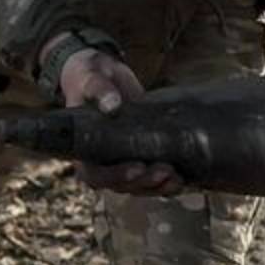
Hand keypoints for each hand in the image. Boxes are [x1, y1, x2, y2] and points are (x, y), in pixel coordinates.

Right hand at [56, 49, 180, 195]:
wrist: (106, 78)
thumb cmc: (90, 79)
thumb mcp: (90, 79)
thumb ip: (99, 91)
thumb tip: (112, 104)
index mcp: (83, 150)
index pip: (96, 174)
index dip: (117, 176)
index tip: (138, 167)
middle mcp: (102, 162)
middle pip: (122, 185)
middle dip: (145, 181)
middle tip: (165, 171)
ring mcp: (122, 163)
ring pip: (139, 185)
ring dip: (158, 186)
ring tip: (176, 178)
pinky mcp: (141, 157)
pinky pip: (152, 178)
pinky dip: (166, 183)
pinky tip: (181, 180)